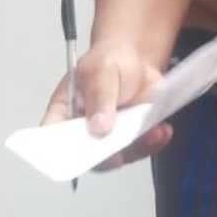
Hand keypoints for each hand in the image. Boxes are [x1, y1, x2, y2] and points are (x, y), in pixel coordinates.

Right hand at [42, 41, 172, 169]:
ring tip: (152, 132)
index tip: (77, 154)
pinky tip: (161, 130)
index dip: (60, 152)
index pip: (54, 138)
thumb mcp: (100, 71)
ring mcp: (110, 138)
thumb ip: (99, 96)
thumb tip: (98, 126)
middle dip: (108, 157)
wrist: (136, 60)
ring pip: (120, 156)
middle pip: (89, 156)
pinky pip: (141, 149)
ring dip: (137, 148)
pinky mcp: (132, 139)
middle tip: (120, 151)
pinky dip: (153, 142)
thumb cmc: (108, 61)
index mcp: (66, 113)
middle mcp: (85, 131)